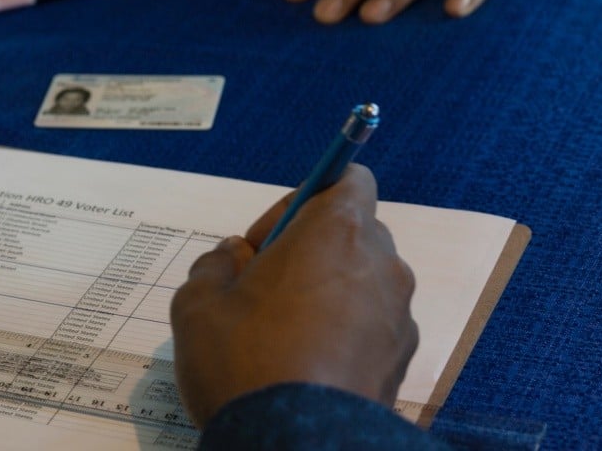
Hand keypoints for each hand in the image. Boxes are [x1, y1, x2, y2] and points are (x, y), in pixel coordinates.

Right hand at [169, 165, 417, 426]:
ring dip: (328, 294)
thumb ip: (216, 264)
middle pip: (352, 232)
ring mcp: (398, 315)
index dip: (304, 198)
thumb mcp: (198, 304)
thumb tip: (233, 256)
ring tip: (282, 337)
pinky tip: (306, 367)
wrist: (296, 445)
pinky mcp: (403, 360)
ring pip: (363, 282)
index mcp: (337, 232)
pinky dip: (345, 334)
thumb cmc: (245, 363)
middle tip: (264, 289)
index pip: (348, 178)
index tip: (266, 240)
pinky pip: (372, 327)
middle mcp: (381, 264)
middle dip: (311, 249)